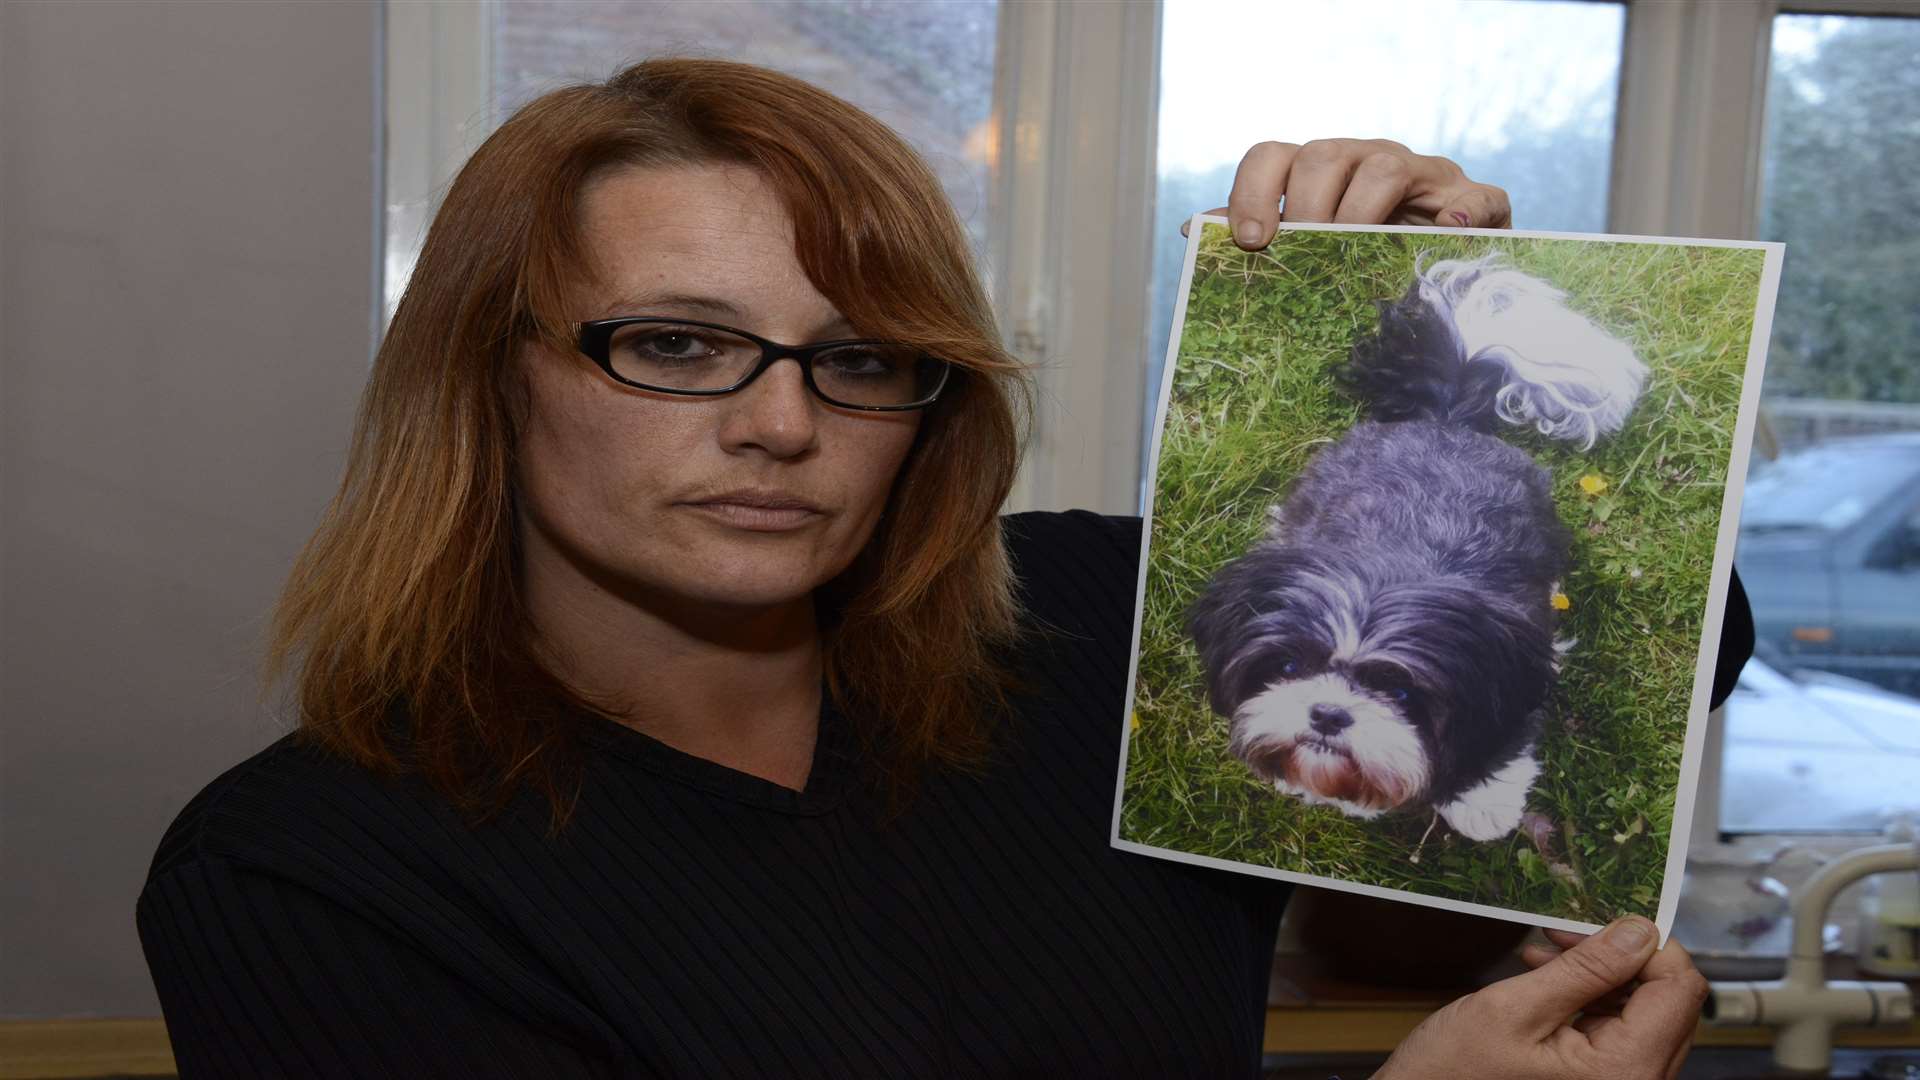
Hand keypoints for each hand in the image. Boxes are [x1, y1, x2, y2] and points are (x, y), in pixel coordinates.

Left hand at [1185, 138, 1510, 249]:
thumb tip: (1193, 231)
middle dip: (1306, 207)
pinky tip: (1449, 227)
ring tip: (1354, 250)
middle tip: (1304, 255)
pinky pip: (1475, 196)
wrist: (1444, 265)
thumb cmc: (1361, 256)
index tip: (1250, 241)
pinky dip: (1464, 209)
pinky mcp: (1472, 200)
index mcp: (1317, 170)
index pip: (1272, 156)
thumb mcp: (1308, 247)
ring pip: (1386, 165)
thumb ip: (1258, 235)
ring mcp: (1422, 175)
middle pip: (1324, 156)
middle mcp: (1365, 159)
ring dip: (1362, 210)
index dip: (1252, 192)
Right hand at [1372, 916, 1708, 1079]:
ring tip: (1546, 953)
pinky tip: (1549, 979)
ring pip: (1644, 1013)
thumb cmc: (1456, 1074)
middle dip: (1622, 957)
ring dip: (1603, 975)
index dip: (1650, 944)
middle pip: (1668, 1002)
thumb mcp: (1516, 1008)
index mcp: (1625, 1071)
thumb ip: (1585, 970)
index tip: (1603, 918)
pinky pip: (1620, 1032)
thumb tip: (1639, 931)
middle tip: (1565, 932)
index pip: (1679, 990)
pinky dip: (1591, 999)